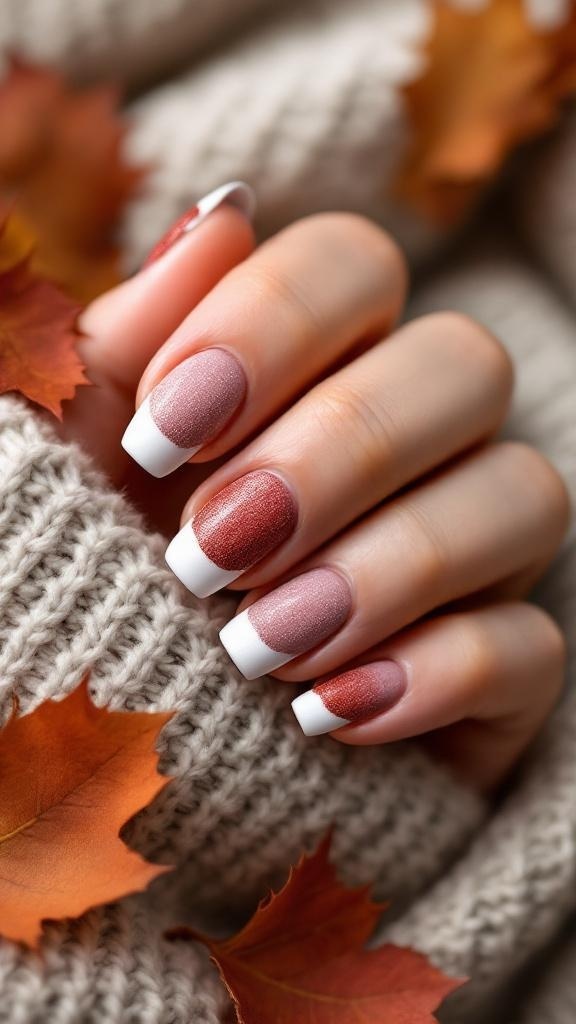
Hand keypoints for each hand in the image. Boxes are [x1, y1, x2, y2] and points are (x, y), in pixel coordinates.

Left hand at [64, 184, 569, 790]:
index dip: (271, 326)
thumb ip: (131, 339)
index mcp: (311, 367)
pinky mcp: (500, 669)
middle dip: (339, 452)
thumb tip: (225, 208)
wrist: (121, 751)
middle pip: (465, 364)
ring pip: (526, 495)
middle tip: (208, 552)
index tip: (160, 437)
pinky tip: (326, 718)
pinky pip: (531, 647)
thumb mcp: (76, 461)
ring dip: (387, 568)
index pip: (353, 263)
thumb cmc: (90, 577)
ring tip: (254, 649)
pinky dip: (434, 674)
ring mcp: (472, 549)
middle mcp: (413, 439)